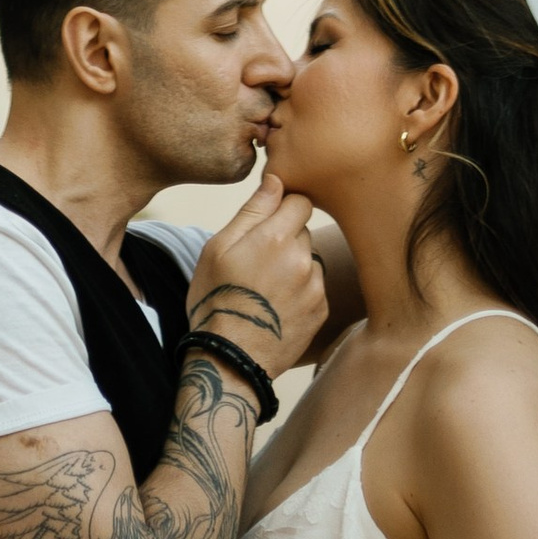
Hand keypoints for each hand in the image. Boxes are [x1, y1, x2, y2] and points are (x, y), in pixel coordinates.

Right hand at [187, 159, 325, 380]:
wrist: (231, 359)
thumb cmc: (216, 298)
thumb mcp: (218, 248)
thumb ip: (252, 210)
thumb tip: (275, 179)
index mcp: (276, 237)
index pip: (300, 200)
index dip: (284, 207)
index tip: (267, 222)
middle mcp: (303, 259)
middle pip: (303, 230)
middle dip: (286, 237)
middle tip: (258, 260)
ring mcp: (315, 287)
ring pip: (309, 259)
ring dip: (294, 265)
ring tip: (267, 288)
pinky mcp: (321, 310)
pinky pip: (315, 286)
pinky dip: (301, 290)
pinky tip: (277, 305)